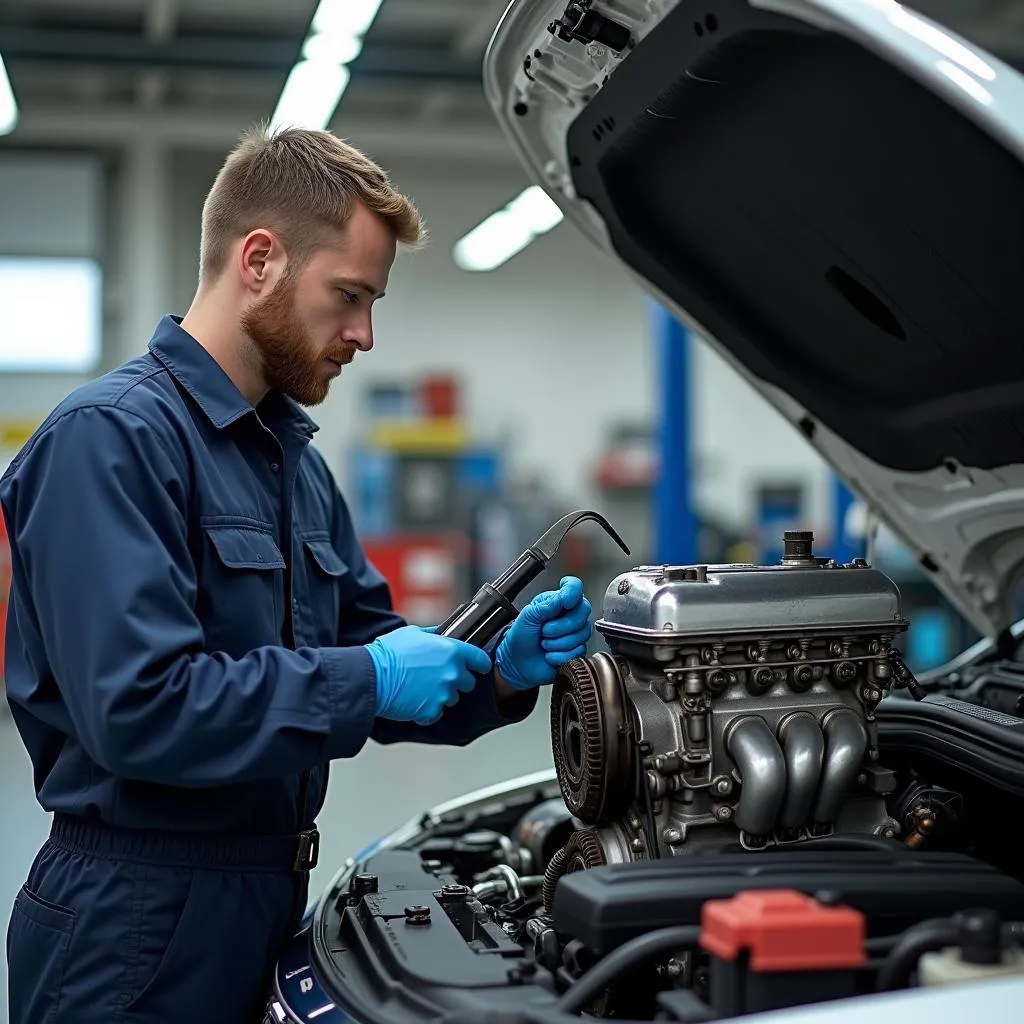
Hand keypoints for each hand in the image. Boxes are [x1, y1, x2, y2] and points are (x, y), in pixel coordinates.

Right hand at [367, 625, 492, 725]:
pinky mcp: (432, 711)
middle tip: (436, 678)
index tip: (477, 667)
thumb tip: (443, 634)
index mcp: (452, 651)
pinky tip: (414, 700)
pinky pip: (436, 713)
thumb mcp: (413, 633)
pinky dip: (427, 710)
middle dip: (456, 681)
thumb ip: (435, 635)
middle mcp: (452, 673)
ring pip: (453, 698)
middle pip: (468, 682)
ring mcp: (444, 694)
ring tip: (421, 688)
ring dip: (442, 695)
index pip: (481, 660)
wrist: (370, 676)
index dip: (479, 664)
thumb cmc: (388, 653)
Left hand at [496, 576, 592, 690]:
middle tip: (544, 631)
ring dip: (558, 643)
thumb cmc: (521, 637)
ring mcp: (575, 633)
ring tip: (545, 644)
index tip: (565, 602)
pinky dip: (560, 656)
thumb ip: (547, 604)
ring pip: (582, 633)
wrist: (517, 662)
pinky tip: (550, 655)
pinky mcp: (577, 651)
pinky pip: (578, 651)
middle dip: (561, 625)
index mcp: (557, 601)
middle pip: (583, 611)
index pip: (574, 586)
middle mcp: (569, 615)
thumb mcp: (528, 616)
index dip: (573, 592)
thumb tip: (563, 595)